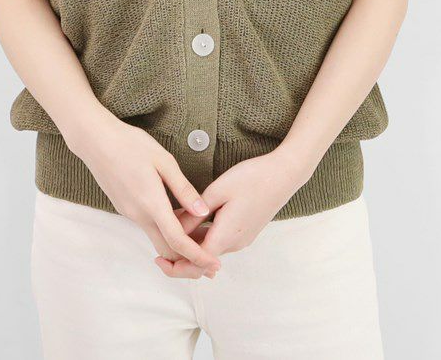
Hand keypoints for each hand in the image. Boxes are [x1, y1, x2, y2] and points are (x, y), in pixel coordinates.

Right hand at [69, 112, 221, 277]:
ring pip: (157, 238)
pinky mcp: (124, 207)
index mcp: (151, 203)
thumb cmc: (130, 144)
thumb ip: (183, 188)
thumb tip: (203, 211)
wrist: (95, 140)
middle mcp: (138, 215)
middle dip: (189, 258)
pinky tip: (179, 215)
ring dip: (178, 242)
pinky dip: (166, 229)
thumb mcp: (163, 160)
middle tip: (212, 253)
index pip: (177, 241)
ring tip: (200, 232)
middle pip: (166, 249)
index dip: (198, 256)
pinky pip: (148, 226)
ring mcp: (129, 213)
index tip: (215, 264)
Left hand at [154, 147, 312, 279]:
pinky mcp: (246, 230)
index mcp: (226, 236)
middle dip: (180, 253)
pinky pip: (220, 240)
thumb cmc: (251, 178)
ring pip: (211, 248)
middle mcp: (235, 243)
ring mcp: (242, 238)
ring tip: (173, 222)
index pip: (195, 263)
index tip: (157, 259)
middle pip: (202, 259)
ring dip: (192, 242)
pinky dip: (204, 235)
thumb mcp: (218, 191)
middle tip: (160, 235)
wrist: (284, 174)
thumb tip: (174, 228)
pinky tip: (193, 219)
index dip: (175, 265)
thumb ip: (194, 213)